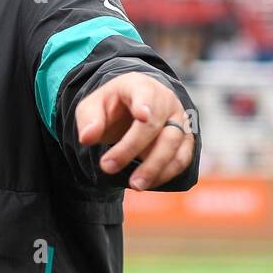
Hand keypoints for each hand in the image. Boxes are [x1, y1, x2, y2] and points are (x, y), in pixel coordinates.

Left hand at [74, 72, 194, 189]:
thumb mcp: (91, 106)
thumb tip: (87, 138)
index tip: (142, 116)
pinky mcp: (185, 139)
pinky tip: (147, 183)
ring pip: (174, 144)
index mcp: (140, 86)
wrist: (132, 109)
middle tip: (108, 167)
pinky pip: (181, 158)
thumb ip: (88, 119)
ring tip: (135, 185)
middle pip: (156, 126)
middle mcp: (165, 100)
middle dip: (133, 149)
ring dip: (155, 167)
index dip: (145, 105)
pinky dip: (166, 173)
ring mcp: (179, 120)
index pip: (145, 94)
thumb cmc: (111, 107)